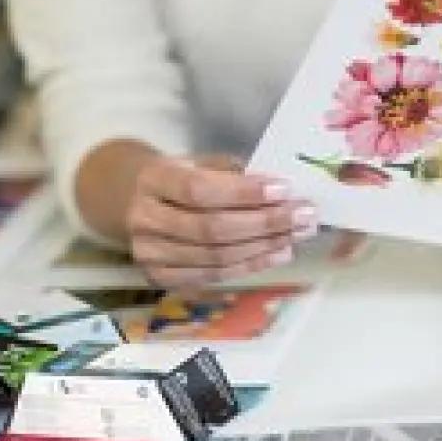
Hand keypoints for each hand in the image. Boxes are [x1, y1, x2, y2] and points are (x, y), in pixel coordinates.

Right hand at [126, 154, 317, 287]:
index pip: (199, 190)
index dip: (244, 193)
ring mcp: (150, 253)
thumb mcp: (199, 162)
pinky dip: (251, 266)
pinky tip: (278, 252)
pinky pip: (214, 276)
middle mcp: (144, 218)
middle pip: (211, 229)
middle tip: (304, 216)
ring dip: (264, 247)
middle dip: (265, 223)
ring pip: (216, 257)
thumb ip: (233, 173)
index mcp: (152, 179)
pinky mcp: (161, 278)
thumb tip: (282, 191)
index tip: (284, 190)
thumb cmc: (179, 177)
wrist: (137, 201)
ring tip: (298, 234)